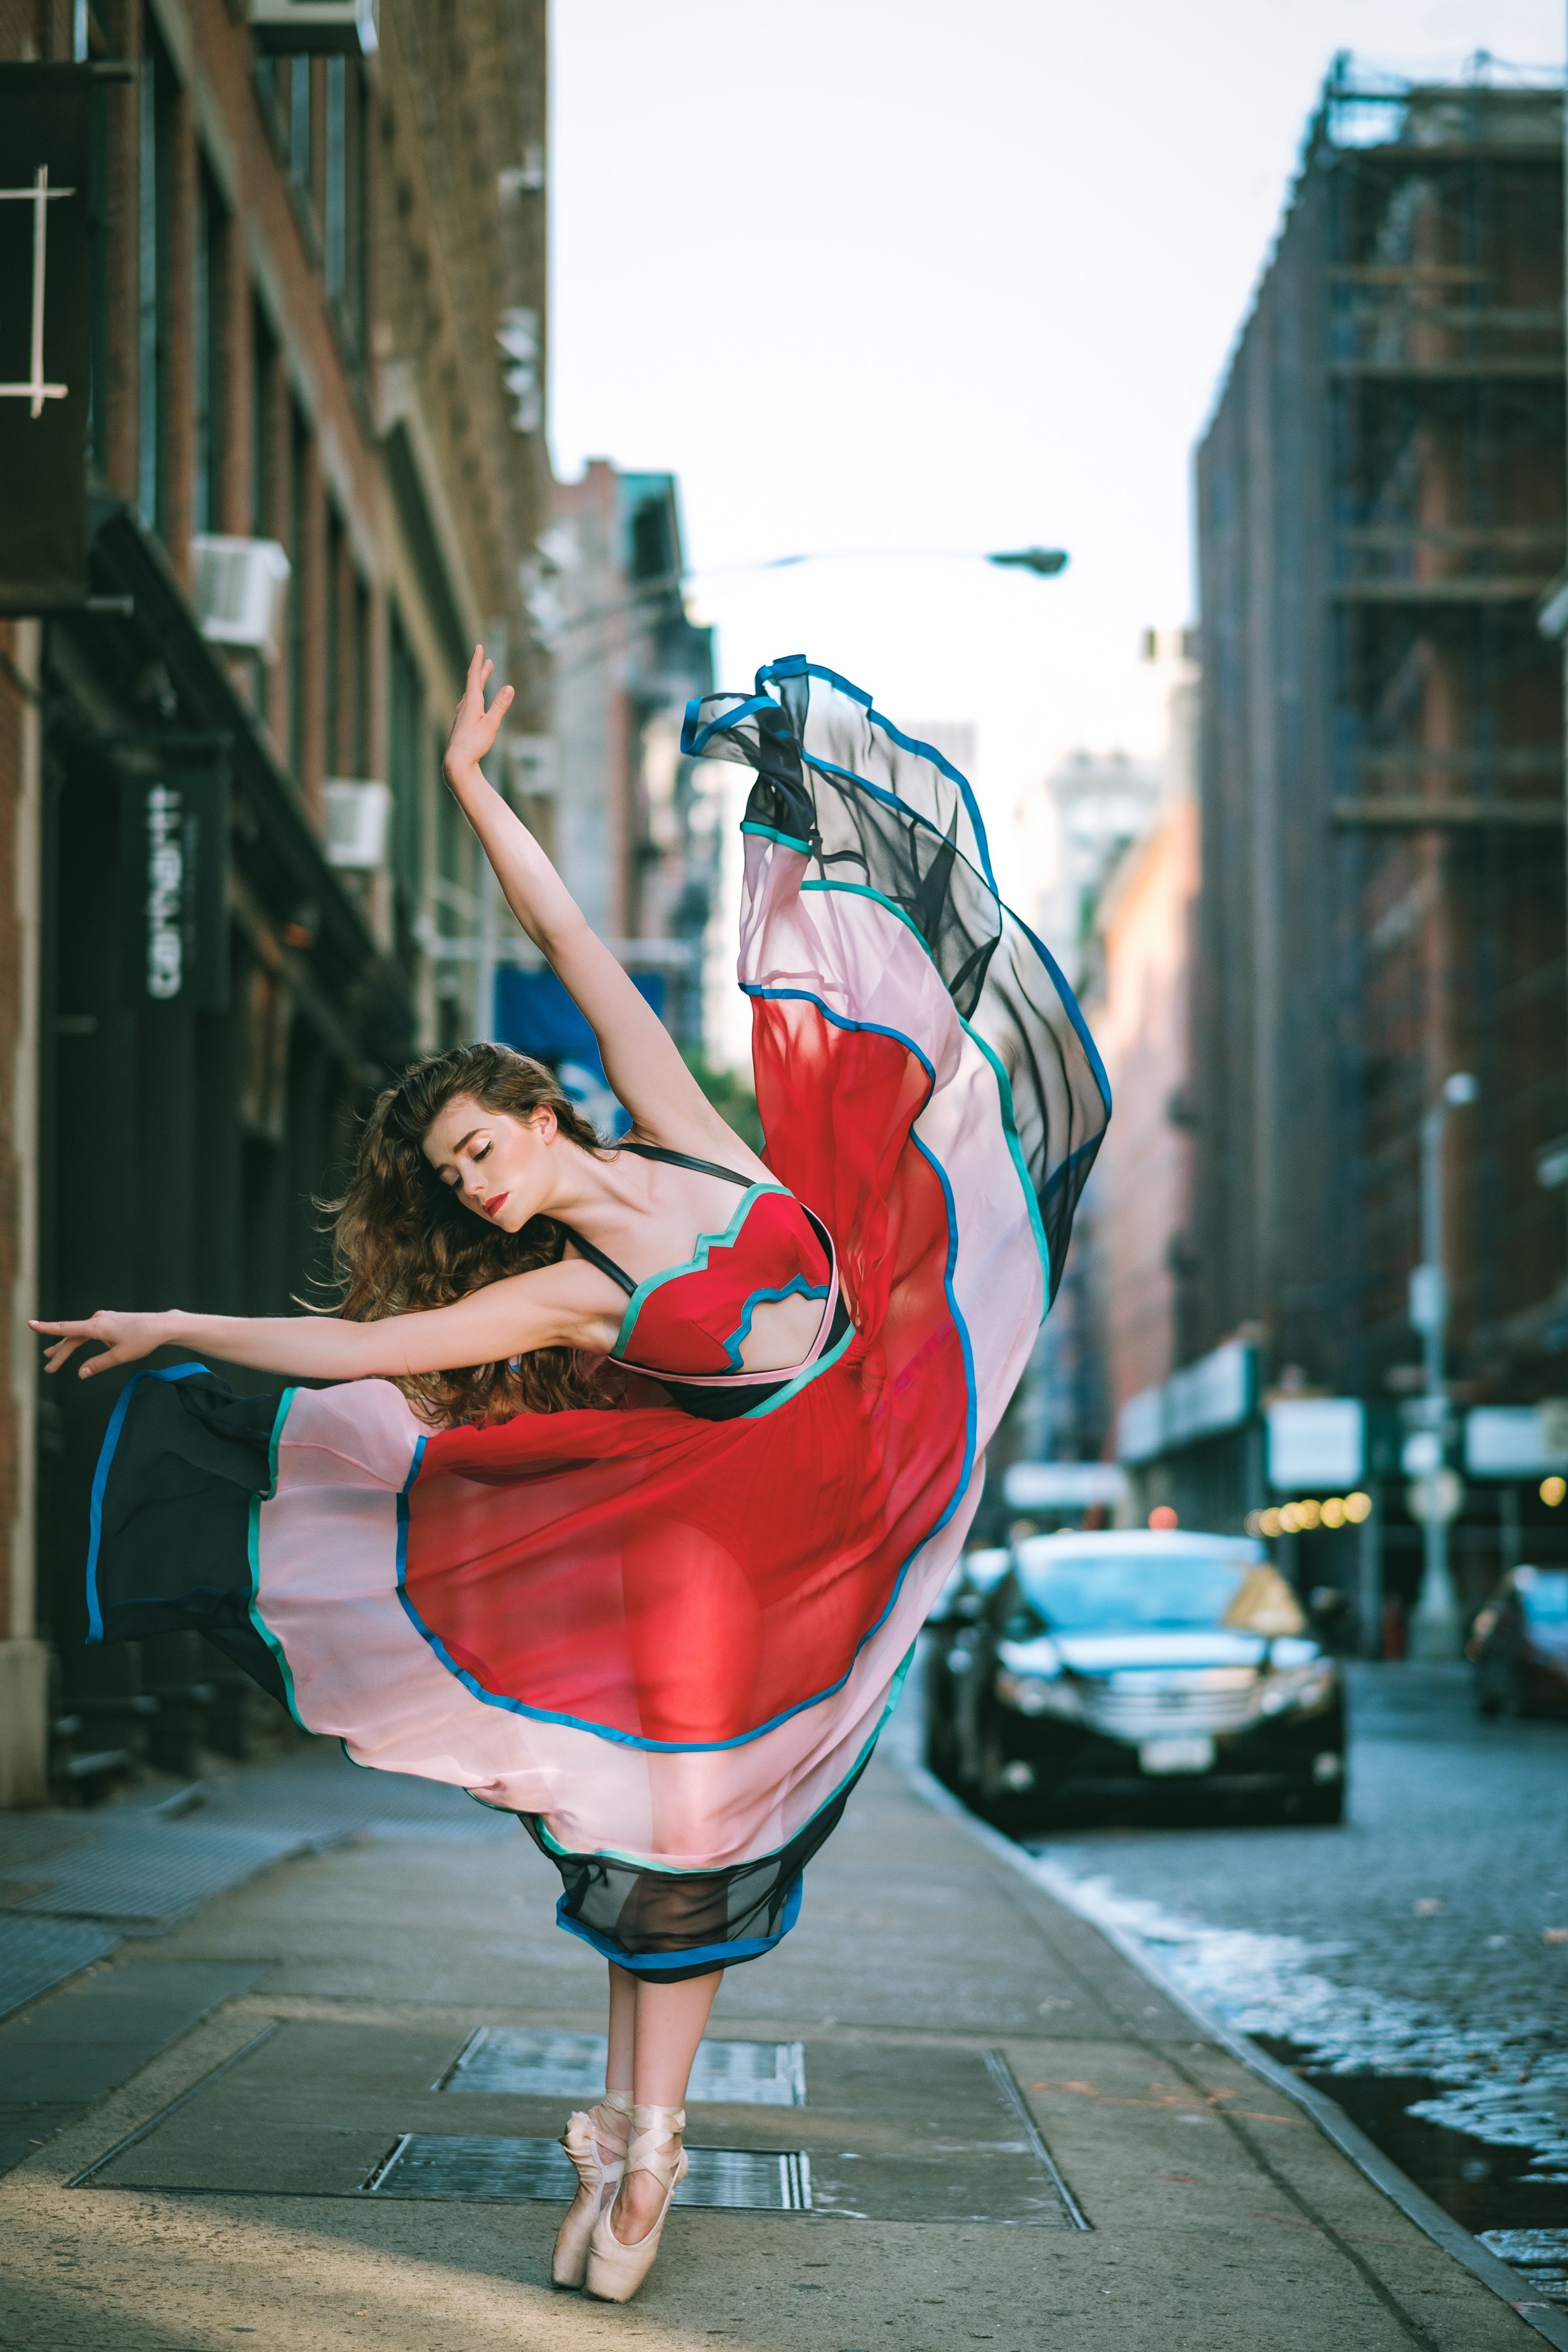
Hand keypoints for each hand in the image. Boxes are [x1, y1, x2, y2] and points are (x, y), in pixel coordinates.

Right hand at [30, 1310, 171, 1378]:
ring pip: (80, 1334)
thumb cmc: (143, 1340)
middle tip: (49, 1367)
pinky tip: (80, 1345)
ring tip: (53, 1357)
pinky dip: (80, 1340)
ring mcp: (103, 1319)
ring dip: (68, 1346)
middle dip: (60, 1352)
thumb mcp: (120, 1356)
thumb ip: (99, 1364)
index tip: (30, 1324)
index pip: (67, 1329)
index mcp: (97, 1327)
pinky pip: (89, 1331)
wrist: (161, 1326)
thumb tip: (81, 1373)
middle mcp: (98, 1320)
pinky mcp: (109, 1320)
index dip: (47, 1328)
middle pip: (72, 1337)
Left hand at [443, 643, 513, 788]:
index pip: (474, 677)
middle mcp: (464, 706)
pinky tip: (474, 702)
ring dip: (477, 682)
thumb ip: (500, 705)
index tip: (479, 647)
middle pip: (472, 683)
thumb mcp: (491, 725)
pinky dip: (474, 695)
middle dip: (480, 670)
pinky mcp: (461, 724)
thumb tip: (510, 687)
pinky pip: (468, 703)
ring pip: (470, 693)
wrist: (456, 763)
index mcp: (471, 703)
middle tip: (486, 660)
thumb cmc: (474, 745)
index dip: (478, 661)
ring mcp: (461, 715)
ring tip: (483, 676)